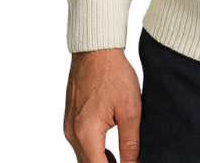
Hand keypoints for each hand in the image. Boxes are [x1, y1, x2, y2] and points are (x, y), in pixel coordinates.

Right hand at [64, 47, 141, 162]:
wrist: (96, 49)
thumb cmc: (114, 73)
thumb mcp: (131, 110)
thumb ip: (131, 143)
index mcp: (86, 133)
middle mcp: (72, 133)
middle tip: (127, 162)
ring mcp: (68, 127)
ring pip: (83, 157)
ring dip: (100, 162)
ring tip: (121, 159)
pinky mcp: (69, 120)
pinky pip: (80, 144)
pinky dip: (93, 151)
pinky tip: (109, 149)